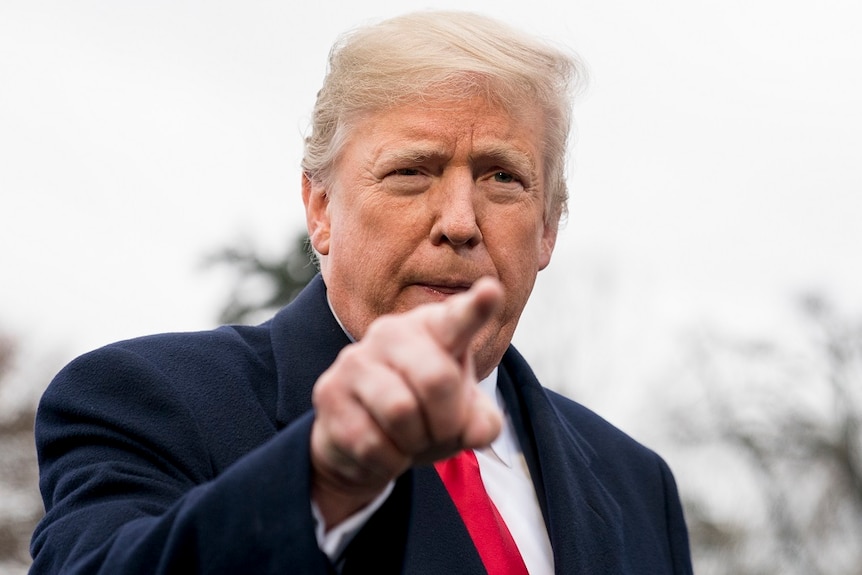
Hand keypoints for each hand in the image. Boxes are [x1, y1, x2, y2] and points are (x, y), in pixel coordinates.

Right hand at [310, 277, 503, 527]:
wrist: (360, 442)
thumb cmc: (424, 416)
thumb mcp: (462, 420)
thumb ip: (482, 423)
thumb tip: (479, 431)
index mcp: (434, 328)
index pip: (458, 318)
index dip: (476, 307)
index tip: (492, 291)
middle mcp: (392, 332)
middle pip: (437, 379)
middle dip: (447, 421)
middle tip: (441, 431)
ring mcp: (356, 358)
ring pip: (400, 411)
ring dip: (415, 441)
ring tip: (409, 438)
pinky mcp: (329, 391)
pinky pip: (371, 440)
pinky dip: (388, 460)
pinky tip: (382, 449)